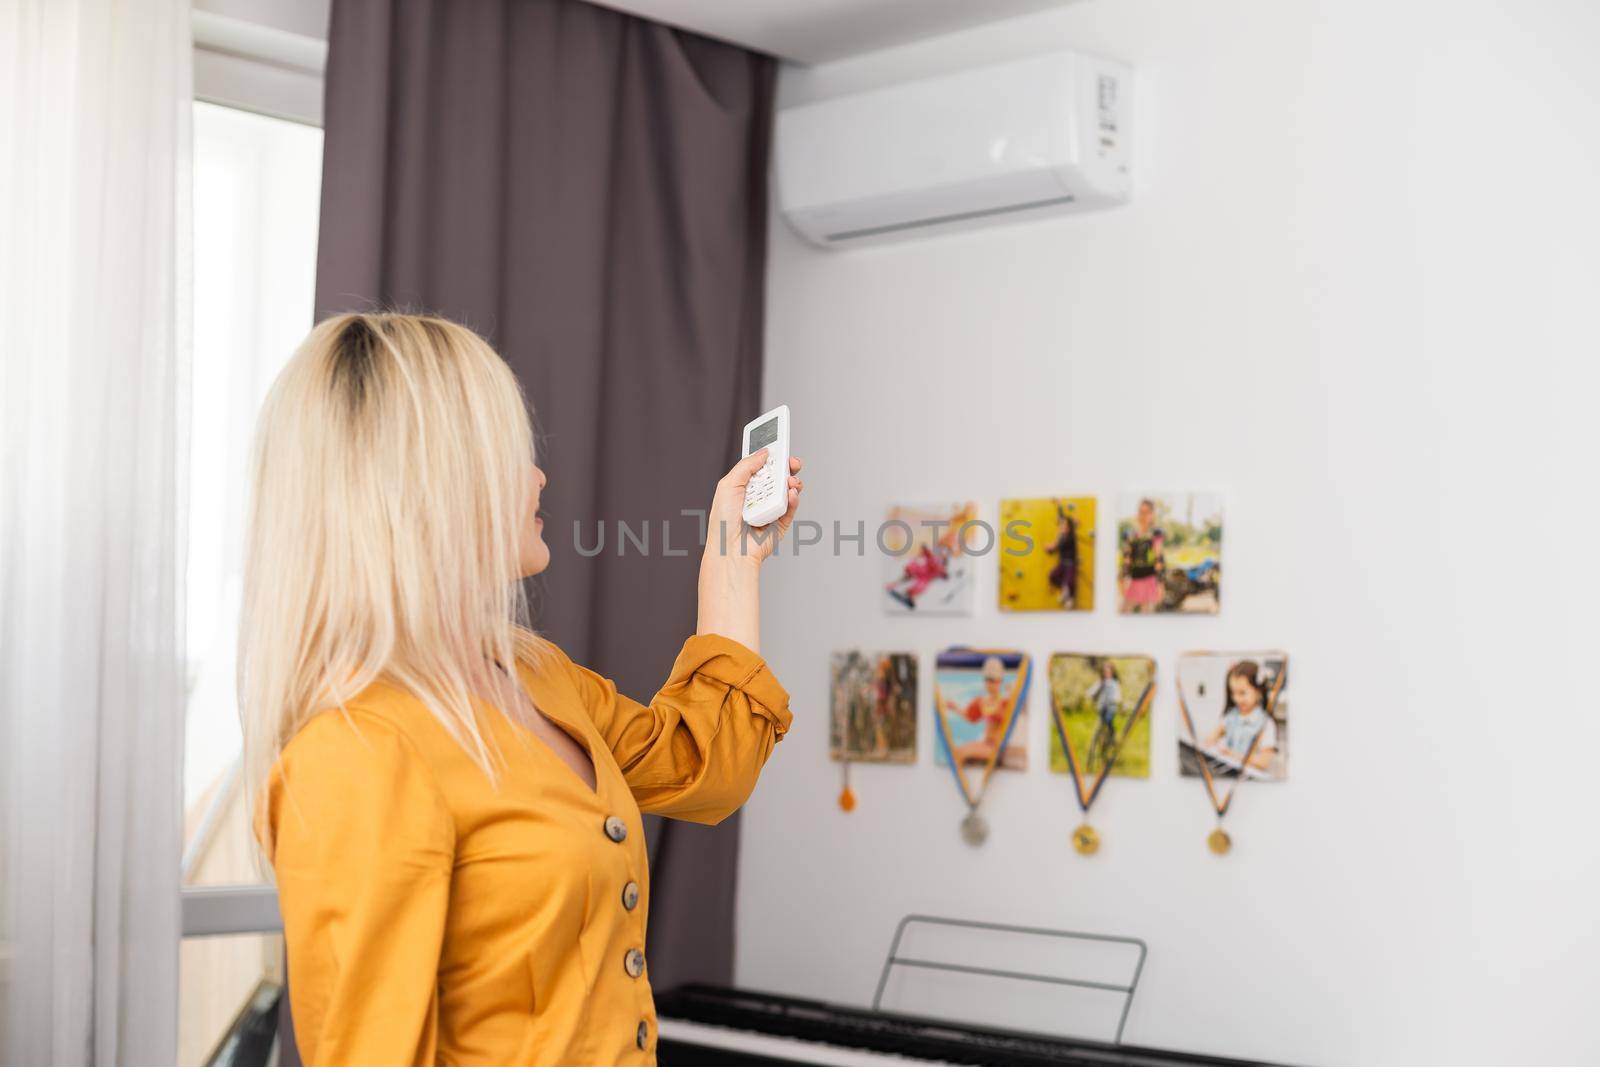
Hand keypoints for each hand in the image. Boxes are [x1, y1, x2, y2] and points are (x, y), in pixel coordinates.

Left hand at [704, 449, 803, 564]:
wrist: (731, 550)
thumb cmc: (723, 522)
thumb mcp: (728, 485)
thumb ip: (746, 466)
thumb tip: (764, 453)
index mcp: (744, 486)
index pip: (760, 466)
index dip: (770, 456)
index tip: (779, 445)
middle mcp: (758, 496)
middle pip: (777, 476)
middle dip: (787, 466)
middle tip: (792, 461)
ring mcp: (770, 509)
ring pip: (787, 490)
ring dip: (792, 482)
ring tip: (790, 481)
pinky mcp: (780, 522)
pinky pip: (791, 507)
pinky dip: (794, 498)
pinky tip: (792, 493)